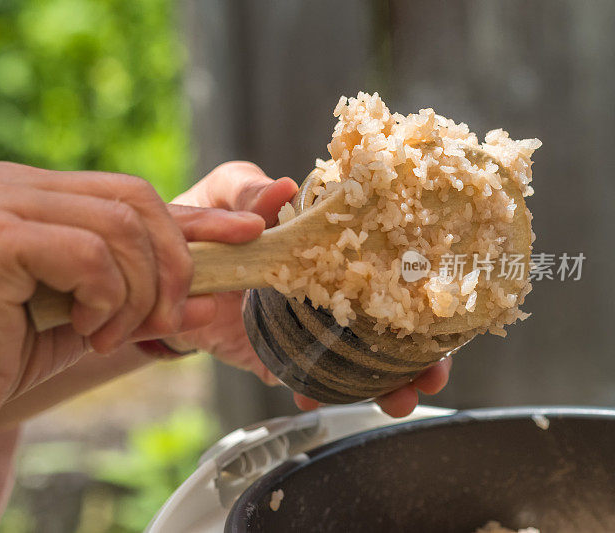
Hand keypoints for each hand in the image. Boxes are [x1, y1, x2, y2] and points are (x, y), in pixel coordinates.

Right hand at [0, 162, 265, 428]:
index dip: (198, 218)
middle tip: (160, 319)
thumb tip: (211, 298)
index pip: (138, 194)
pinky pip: (90, 255)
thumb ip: (145, 298)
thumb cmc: (7, 347)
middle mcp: (20, 183)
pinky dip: (105, 300)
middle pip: (140, 202)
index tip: (248, 233)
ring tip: (108, 333)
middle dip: (169, 267)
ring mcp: (3, 202)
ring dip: (135, 295)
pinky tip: (85, 329)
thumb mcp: (94, 316)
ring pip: (122, 229)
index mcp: (42, 191)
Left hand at [165, 161, 452, 416]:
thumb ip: (249, 190)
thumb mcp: (227, 192)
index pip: (392, 267)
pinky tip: (314, 398)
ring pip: (361, 360)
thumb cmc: (210, 218)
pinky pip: (306, 379)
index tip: (445, 313)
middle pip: (391, 324)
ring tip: (396, 400)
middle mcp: (333, 287)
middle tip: (432, 376)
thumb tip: (282, 188)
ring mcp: (310, 325)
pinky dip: (315, 392)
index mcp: (335, 246)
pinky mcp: (279, 353)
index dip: (424, 290)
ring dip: (384, 384)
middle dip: (419, 356)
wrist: (169, 266)